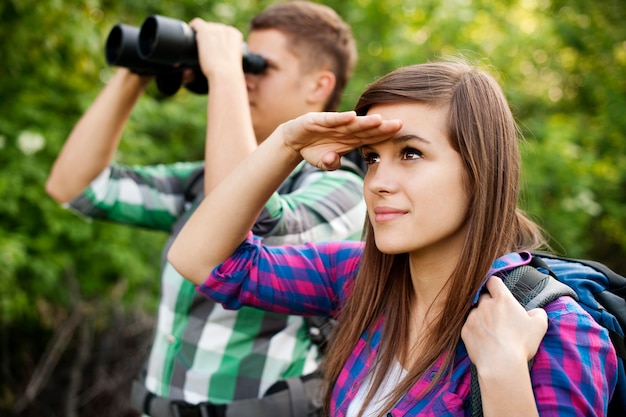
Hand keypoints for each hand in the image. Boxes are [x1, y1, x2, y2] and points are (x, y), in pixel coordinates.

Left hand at [188, 18, 242, 77]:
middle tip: (205, 49)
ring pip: (205, 27)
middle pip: (214, 28)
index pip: (224, 31)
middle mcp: (226, 29)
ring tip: (198, 45)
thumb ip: (227, 53)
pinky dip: (192, 27)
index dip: (217, 38)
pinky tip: (189, 33)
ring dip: (201, 34)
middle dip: (209, 37)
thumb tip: (218, 54)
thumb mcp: (232, 60)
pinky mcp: (205, 31)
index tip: (212, 45)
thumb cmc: (228, 73)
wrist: (225, 73)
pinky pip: (196, 23)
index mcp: (235, 35)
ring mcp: (215, 29)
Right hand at [276, 111, 402, 169]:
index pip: (370, 137)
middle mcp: (344, 129)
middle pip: (365, 128)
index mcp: (350, 139)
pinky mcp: (316, 120)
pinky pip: (330, 119)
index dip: (384, 135)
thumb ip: (330, 163)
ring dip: (364, 121)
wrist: (294, 140)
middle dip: (382, 126)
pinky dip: (340, 118)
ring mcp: (331, 124)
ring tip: (379, 120)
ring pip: (351, 123)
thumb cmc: (314, 150)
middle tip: (399, 124)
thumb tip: (333, 161)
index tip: (400, 133)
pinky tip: (351, 116)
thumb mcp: (323, 162)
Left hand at [461, 276, 547, 370]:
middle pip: (483, 297)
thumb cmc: (521, 344)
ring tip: (491, 333)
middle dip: (489, 304)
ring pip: (475, 312)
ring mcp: (472, 317)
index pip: (493, 281)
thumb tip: (535, 312)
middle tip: (498, 317)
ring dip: (482, 318)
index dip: (494, 285)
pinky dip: (475, 331)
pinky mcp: (465, 330)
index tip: (496, 291)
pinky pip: (469, 326)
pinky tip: (484, 341)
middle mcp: (485, 304)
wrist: (501, 364)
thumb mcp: (539, 326)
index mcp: (502, 300)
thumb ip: (538, 313)